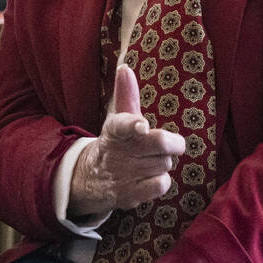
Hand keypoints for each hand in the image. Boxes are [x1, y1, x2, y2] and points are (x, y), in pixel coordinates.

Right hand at [69, 66, 185, 216]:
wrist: (93, 177)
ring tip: (149, 161)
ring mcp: (123, 175)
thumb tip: (124, 67)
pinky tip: (151, 177)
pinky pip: (161, 185)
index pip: (123, 124)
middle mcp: (117, 151)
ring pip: (164, 164)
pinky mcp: (130, 195)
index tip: (142, 126)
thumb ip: (125, 94)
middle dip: (170, 143)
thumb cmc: (116, 142)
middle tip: (168, 143)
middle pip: (160, 144)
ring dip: (163, 162)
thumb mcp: (117, 118)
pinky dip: (162, 180)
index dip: (133, 125)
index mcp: (114, 129)